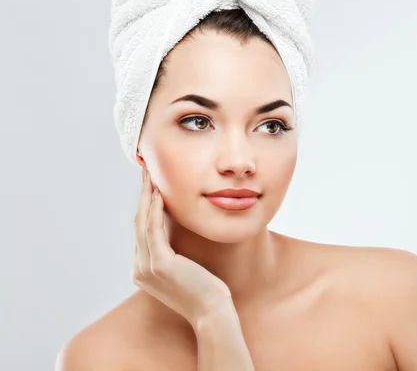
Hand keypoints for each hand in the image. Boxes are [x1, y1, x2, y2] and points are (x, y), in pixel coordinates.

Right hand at [132, 167, 235, 325]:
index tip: (149, 185)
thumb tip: (173, 225)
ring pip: (142, 223)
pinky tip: (158, 195)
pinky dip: (154, 211)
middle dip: (141, 196)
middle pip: (138, 224)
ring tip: (150, 177)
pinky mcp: (160, 264)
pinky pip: (153, 230)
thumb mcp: (183, 267)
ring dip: (146, 197)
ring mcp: (146, 268)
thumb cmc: (204, 290)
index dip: (143, 206)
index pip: (140, 231)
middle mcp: (139, 269)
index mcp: (142, 270)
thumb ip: (172, 251)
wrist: (211, 312)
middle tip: (146, 173)